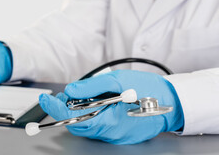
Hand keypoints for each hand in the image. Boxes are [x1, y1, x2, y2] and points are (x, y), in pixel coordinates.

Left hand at [39, 70, 183, 144]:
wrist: (172, 102)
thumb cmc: (148, 89)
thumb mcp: (117, 81)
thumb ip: (91, 87)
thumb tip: (70, 90)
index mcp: (110, 120)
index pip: (74, 119)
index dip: (56, 109)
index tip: (46, 99)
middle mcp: (111, 133)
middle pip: (78, 125)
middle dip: (65, 110)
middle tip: (61, 96)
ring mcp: (115, 136)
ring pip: (86, 126)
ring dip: (77, 112)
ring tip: (77, 97)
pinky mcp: (119, 134)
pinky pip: (97, 127)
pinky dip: (90, 115)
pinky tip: (93, 104)